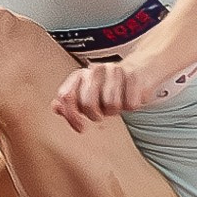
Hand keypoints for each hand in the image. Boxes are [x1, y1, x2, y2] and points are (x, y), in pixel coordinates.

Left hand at [53, 57, 169, 124]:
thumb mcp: (88, 95)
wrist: (140, 70)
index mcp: (81, 74)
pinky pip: (130, 104)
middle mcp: (95, 70)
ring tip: (117, 102)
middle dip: (96, 115)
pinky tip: (130, 97)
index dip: (71, 116)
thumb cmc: (111, 87)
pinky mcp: (134, 77)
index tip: (80, 127)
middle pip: (88, 104)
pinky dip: (131, 105)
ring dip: (115, 111)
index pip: (66, 96)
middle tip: (102, 112)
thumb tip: (56, 107)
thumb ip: (71, 101)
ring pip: (111, 105)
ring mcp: (115, 71)